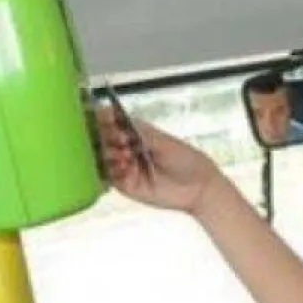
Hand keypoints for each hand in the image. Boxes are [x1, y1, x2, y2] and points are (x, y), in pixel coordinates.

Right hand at [97, 108, 221, 213]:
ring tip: (124, 154)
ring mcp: (124, 167)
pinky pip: (109, 178)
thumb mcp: (163, 141)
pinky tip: (122, 168)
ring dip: (108, 154)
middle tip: (120, 139)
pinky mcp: (125, 185)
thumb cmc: (185, 159)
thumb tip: (116, 116)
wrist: (198, 186)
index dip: (105, 119)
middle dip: (106, 137)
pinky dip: (111, 171)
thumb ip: (139, 131)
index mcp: (136, 135)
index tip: (104, 117)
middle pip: (104, 140)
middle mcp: (127, 149)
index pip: (113, 123)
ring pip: (104, 159)